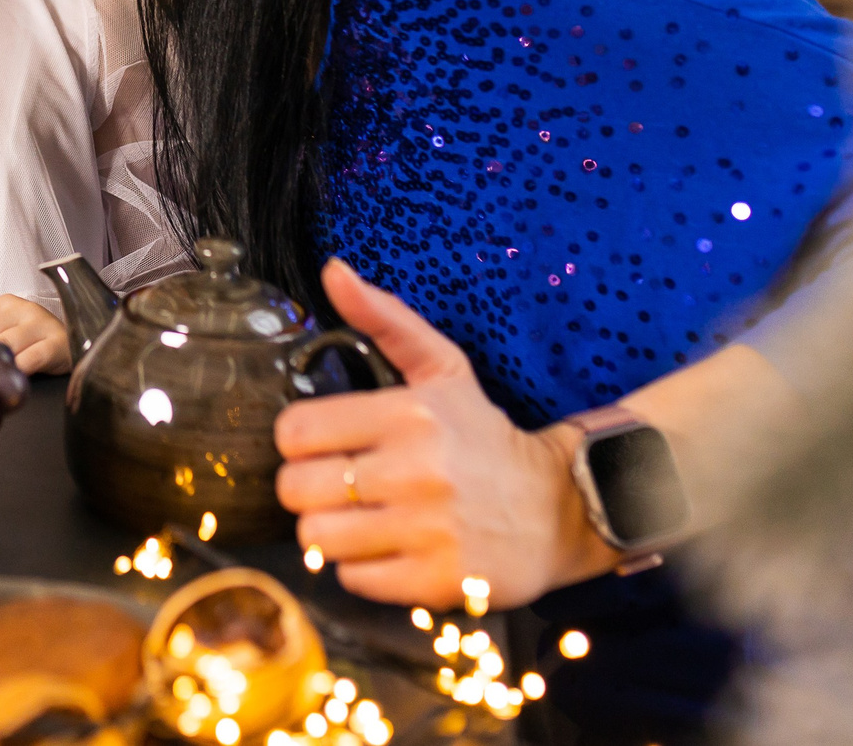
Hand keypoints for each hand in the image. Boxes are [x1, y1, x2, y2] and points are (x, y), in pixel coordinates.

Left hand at [0, 295, 69, 372]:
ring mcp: (39, 325)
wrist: (81, 339)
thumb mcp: (6, 328)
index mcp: (4, 303)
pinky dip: (17, 367)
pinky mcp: (56, 343)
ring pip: (6, 342)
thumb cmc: (35, 339)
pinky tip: (6, 376)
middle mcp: (21, 309)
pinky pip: (32, 357)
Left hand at [273, 260, 614, 609]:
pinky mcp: (439, 581)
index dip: (299, 442)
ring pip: (316, 539)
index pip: (293, 432)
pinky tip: (392, 548)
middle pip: (296, 490)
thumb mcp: (443, 369)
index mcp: (410, 414)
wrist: (559, 508)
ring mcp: (429, 530)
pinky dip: (363, 569)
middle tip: (341, 486)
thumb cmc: (485, 438)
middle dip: (309, 489)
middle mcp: (417, 471)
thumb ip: (384, 319)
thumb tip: (334, 271)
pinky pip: (353, 580)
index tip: (325, 446)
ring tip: (364, 519)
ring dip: (331, 532)